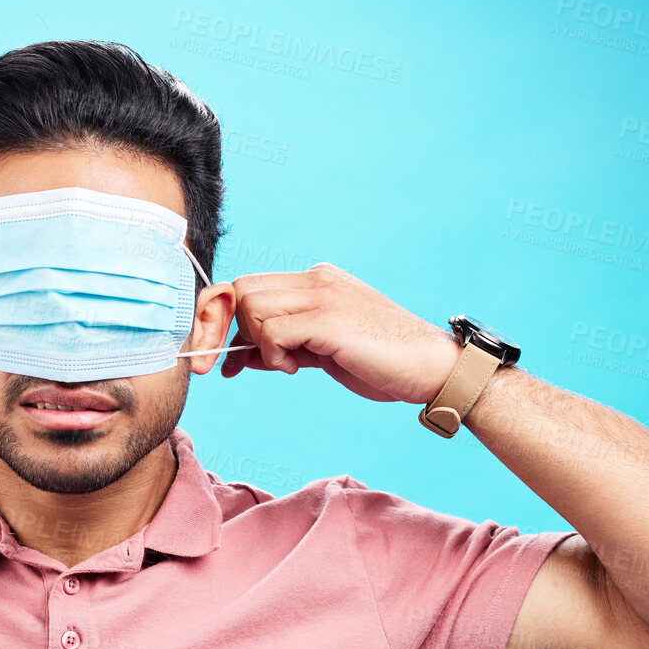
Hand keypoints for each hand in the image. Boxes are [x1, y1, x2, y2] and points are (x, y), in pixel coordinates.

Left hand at [220, 264, 461, 404]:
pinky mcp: (328, 318)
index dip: (222, 318)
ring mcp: (323, 295)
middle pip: (241, 290)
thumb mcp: (319, 354)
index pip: (248, 286)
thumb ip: (281, 347)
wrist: (431, 369)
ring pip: (251, 305)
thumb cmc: (381, 363)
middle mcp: (316, 280)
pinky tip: (297, 368)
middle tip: (238, 366)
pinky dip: (271, 354)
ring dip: (256, 343)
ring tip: (288, 365)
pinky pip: (271, 330)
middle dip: (223, 331)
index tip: (216, 355)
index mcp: (315, 281)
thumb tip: (236, 357)